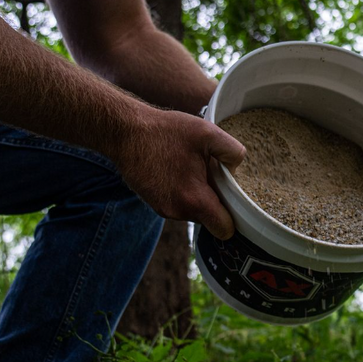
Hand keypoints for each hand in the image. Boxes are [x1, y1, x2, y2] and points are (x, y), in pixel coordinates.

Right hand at [111, 107, 245, 238]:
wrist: (125, 132)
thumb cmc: (165, 132)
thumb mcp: (207, 133)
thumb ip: (233, 152)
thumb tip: (237, 169)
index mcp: (195, 200)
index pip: (224, 229)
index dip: (235, 219)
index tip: (235, 200)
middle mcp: (178, 211)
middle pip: (210, 219)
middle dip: (216, 201)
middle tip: (212, 174)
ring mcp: (164, 210)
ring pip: (194, 211)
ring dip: (199, 196)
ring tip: (192, 168)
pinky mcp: (154, 204)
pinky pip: (179, 205)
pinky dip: (184, 193)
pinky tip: (178, 170)